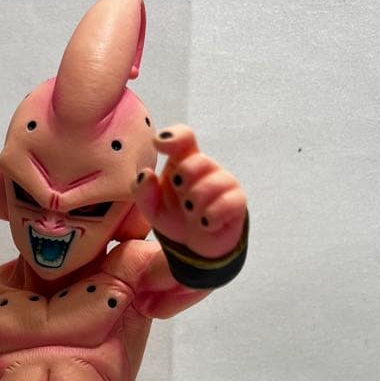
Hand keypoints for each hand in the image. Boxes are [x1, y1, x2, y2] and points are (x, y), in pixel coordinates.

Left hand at [133, 125, 247, 258]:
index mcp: (183, 160)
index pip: (184, 137)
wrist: (196, 243)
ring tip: (192, 214)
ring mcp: (224, 182)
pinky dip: (210, 218)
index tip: (159, 144)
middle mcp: (206, 167)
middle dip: (182, 184)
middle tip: (182, 199)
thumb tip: (145, 175)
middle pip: (194, 163)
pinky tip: (205, 224)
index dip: (173, 137)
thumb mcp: (152, 208)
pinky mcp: (237, 201)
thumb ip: (142, 191)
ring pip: (208, 186)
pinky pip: (225, 204)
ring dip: (194, 205)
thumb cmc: (175, 215)